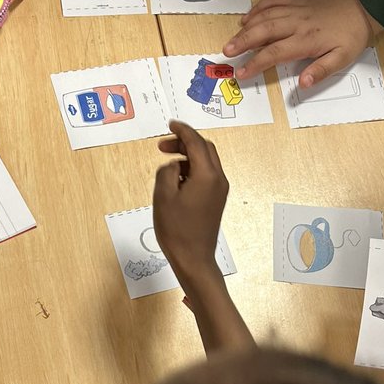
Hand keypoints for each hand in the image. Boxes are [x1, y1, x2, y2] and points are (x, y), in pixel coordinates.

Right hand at [153, 120, 228, 285]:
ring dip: (188, 156)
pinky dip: (192, 169)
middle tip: (163, 146)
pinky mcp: (216, 200)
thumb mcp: (163, 195)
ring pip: (206, 162)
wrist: (193, 258)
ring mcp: (220, 190)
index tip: (170, 125)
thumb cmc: (176, 229)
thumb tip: (174, 164)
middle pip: (205, 149)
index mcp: (207, 175)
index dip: (182, 131)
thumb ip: (168, 171)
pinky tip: (177, 179)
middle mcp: (218, 179)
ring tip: (167, 164)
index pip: (196, 143)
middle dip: (185, 142)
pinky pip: (207, 175)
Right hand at [223, 0, 381, 84]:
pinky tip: (249, 15)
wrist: (364, 8)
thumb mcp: (342, 59)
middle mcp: (297, 22)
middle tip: (226, 51)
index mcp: (306, 39)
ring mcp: (296, 8)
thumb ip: (321, 71)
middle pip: (263, 30)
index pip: (274, 52)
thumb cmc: (352, 36)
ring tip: (233, 37)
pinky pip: (274, 0)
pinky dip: (259, 6)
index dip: (255, 63)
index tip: (241, 73)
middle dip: (243, 41)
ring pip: (266, 14)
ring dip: (247, 25)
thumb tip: (302, 83)